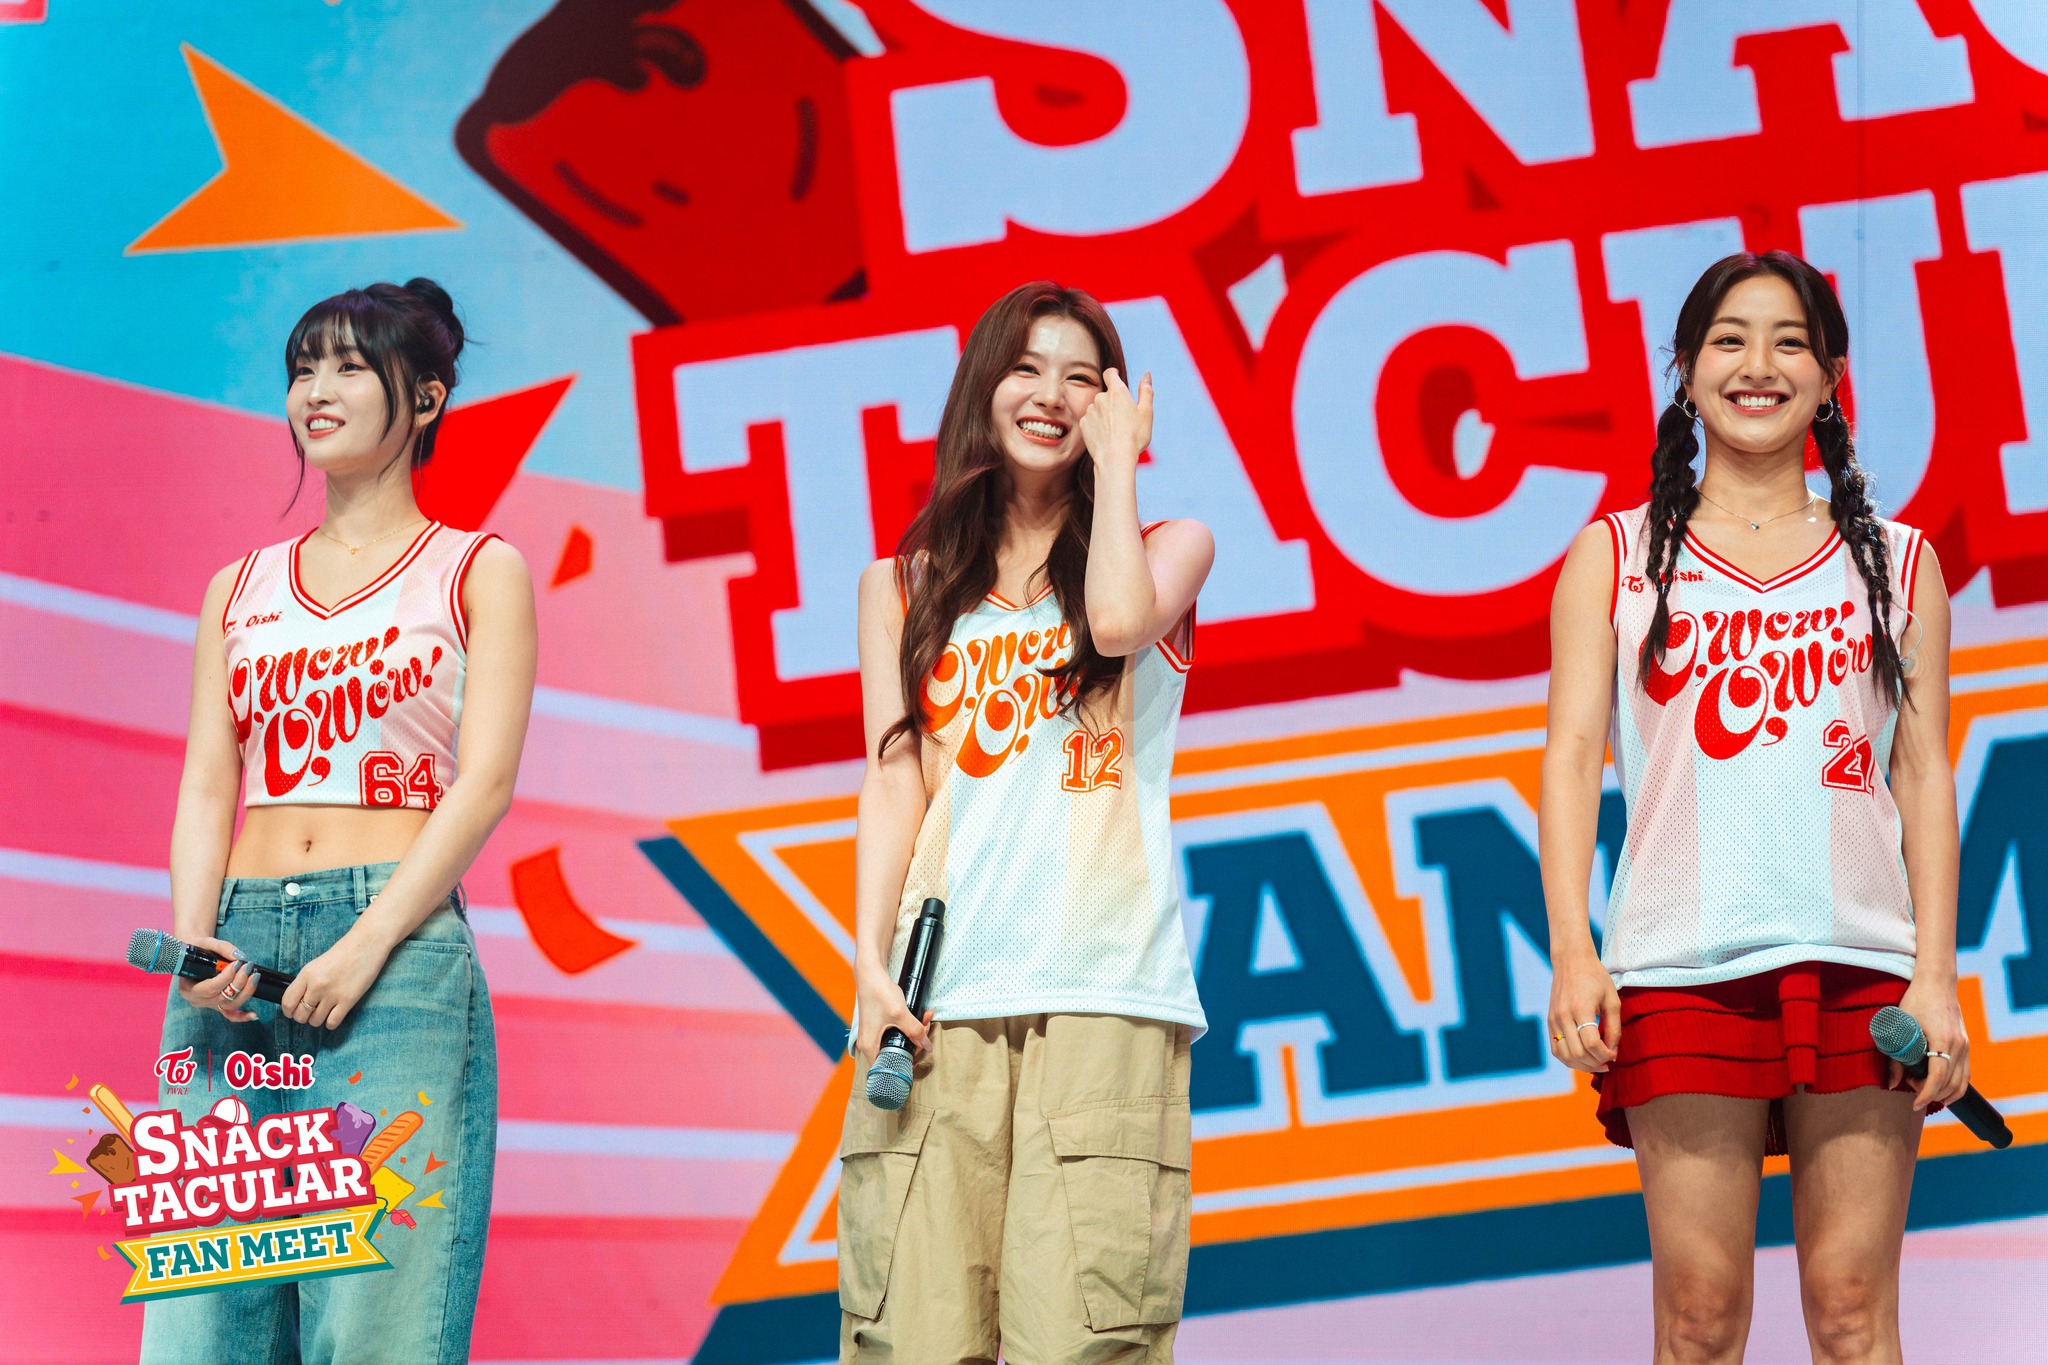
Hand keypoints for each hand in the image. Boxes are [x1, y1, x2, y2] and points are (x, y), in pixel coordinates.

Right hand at [175, 935, 257, 1022]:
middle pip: (222, 997)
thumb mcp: (205, 943)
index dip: (226, 977)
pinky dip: (242, 1016)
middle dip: (239, 982)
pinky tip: (254, 1015)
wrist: (193, 955)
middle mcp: (198, 1000)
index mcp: (188, 988)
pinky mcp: (218, 1005)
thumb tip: (239, 956)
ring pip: (230, 1005)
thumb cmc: (197, 949)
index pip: (210, 988)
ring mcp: (209, 1004)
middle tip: (248, 966)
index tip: (238, 964)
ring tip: (254, 976)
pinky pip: (229, 1015)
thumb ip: (222, 948)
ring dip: (246, 992)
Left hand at [280, 929, 390, 1030]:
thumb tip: (298, 1001)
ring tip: (325, 1012)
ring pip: (315, 1021)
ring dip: (318, 1020)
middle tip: (311, 1012)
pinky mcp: (348, 1000)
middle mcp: (317, 986)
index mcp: (306, 974)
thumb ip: (306, 982)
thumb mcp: (317, 965)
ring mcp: (332, 994)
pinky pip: (332, 1023)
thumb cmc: (343, 953)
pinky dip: (331, 1023)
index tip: (294, 1011)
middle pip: (300, 1015)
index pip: (287, 1002)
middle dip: (304, 1017)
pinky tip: (335, 1015)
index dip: (289, 1011)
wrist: (367, 945)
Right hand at [852, 961, 932, 1063]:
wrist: (870, 972)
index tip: (919, 1056)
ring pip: (898, 1041)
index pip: (887, 1068)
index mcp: (869, 1046)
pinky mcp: (878, 1025)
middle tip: (926, 1028)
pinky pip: (896, 1031)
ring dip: (914, 1031)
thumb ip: (914, 1031)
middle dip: (915, 1042)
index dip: (904, 1065)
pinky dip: (908, 1025)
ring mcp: (873, 1034)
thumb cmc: (878, 992)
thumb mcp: (900, 1014)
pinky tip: (919, 1016)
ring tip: (925, 1018)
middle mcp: (869, 1043)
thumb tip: (926, 1045)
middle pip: (896, 1053)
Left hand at [1077, 367, 1152, 477]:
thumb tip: (1147, 374)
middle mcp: (1101, 398)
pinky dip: (1096, 425)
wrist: (1115, 458)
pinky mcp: (1083, 423)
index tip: (1116, 377)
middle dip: (1112, 402)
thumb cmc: (1134, 436)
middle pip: (1106, 395)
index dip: (1113, 374)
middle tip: (1123, 419)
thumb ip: (1146, 391)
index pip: (1110, 374)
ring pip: (1097, 408)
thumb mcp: (1146, 413)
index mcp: (1117, 392)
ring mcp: (1090, 411)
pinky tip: (1104, 436)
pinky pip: (1090, 420)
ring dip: (1104, 414)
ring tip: (1114, 431)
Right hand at [1548, 943, 1620, 1072]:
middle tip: (1608, 1063)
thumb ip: (1614, 1027)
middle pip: (1578, 1053)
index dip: (1605, 1055)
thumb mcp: (1612, 1000)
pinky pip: (1556, 1049)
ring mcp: (1554, 1020)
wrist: (1571, 961)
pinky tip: (1582, 1059)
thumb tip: (1613, 1051)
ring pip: (1564, 1056)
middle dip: (1595, 1063)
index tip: (1614, 1055)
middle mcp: (1563, 1016)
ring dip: (1582, 1066)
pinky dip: (1569, 1060)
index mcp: (1581, 1008)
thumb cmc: (1595, 978)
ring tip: (1596, 1064)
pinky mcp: (1550, 1022)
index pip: (1591, 1043)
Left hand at [1892, 975, 1969, 1110]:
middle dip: (1930, 1094)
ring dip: (1944, 1093)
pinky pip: (1966, 1075)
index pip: (1937, 1078)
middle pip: (1949, 1084)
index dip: (1925, 1095)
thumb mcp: (1901, 1026)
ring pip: (1961, 1083)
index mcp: (1943, 1041)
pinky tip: (1941, 1091)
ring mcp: (1966, 1046)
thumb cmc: (1916, 1001)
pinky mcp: (1966, 1046)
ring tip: (1922, 1089)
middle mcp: (1959, 1046)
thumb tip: (1890, 1084)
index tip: (1914, 1104)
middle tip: (1910, 1087)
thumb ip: (1894, 1056)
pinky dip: (1955, 1087)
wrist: (1937, 983)